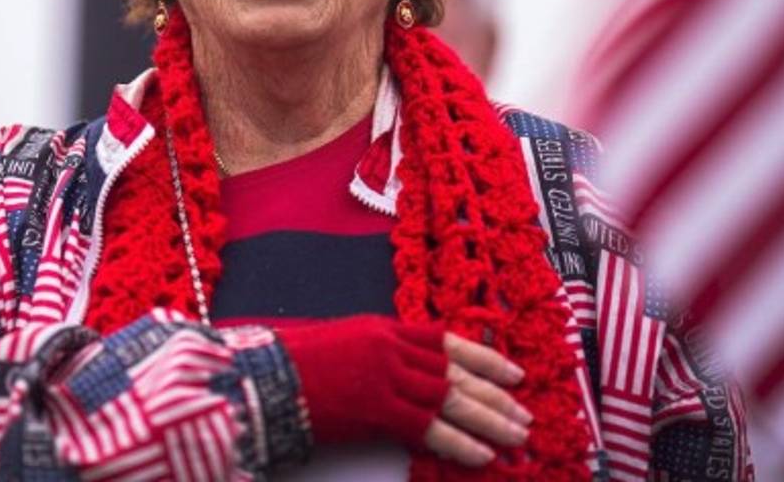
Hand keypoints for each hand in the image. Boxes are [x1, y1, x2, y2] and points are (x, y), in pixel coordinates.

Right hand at [278, 315, 529, 463]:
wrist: (261, 377)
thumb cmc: (293, 362)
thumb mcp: (342, 343)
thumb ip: (377, 354)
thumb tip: (407, 375)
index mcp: (383, 328)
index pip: (445, 341)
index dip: (483, 357)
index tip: (512, 371)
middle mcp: (390, 347)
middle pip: (454, 371)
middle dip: (494, 393)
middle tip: (523, 412)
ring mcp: (385, 376)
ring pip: (450, 398)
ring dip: (487, 419)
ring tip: (515, 435)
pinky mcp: (375, 408)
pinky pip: (428, 427)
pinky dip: (458, 442)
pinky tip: (481, 455)